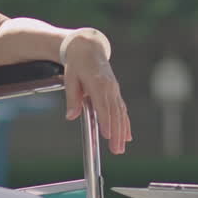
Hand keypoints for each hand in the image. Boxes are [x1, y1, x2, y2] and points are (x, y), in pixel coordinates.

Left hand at [61, 29, 131, 153]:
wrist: (88, 47)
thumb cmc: (77, 63)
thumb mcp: (70, 78)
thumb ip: (72, 98)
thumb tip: (71, 116)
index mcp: (98, 83)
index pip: (103, 106)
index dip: (106, 121)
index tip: (107, 135)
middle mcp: (109, 87)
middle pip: (114, 113)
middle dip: (116, 133)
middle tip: (116, 150)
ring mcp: (114, 89)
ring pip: (120, 113)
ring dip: (122, 131)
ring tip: (121, 147)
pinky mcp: (115, 92)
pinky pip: (122, 109)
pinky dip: (125, 123)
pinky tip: (127, 135)